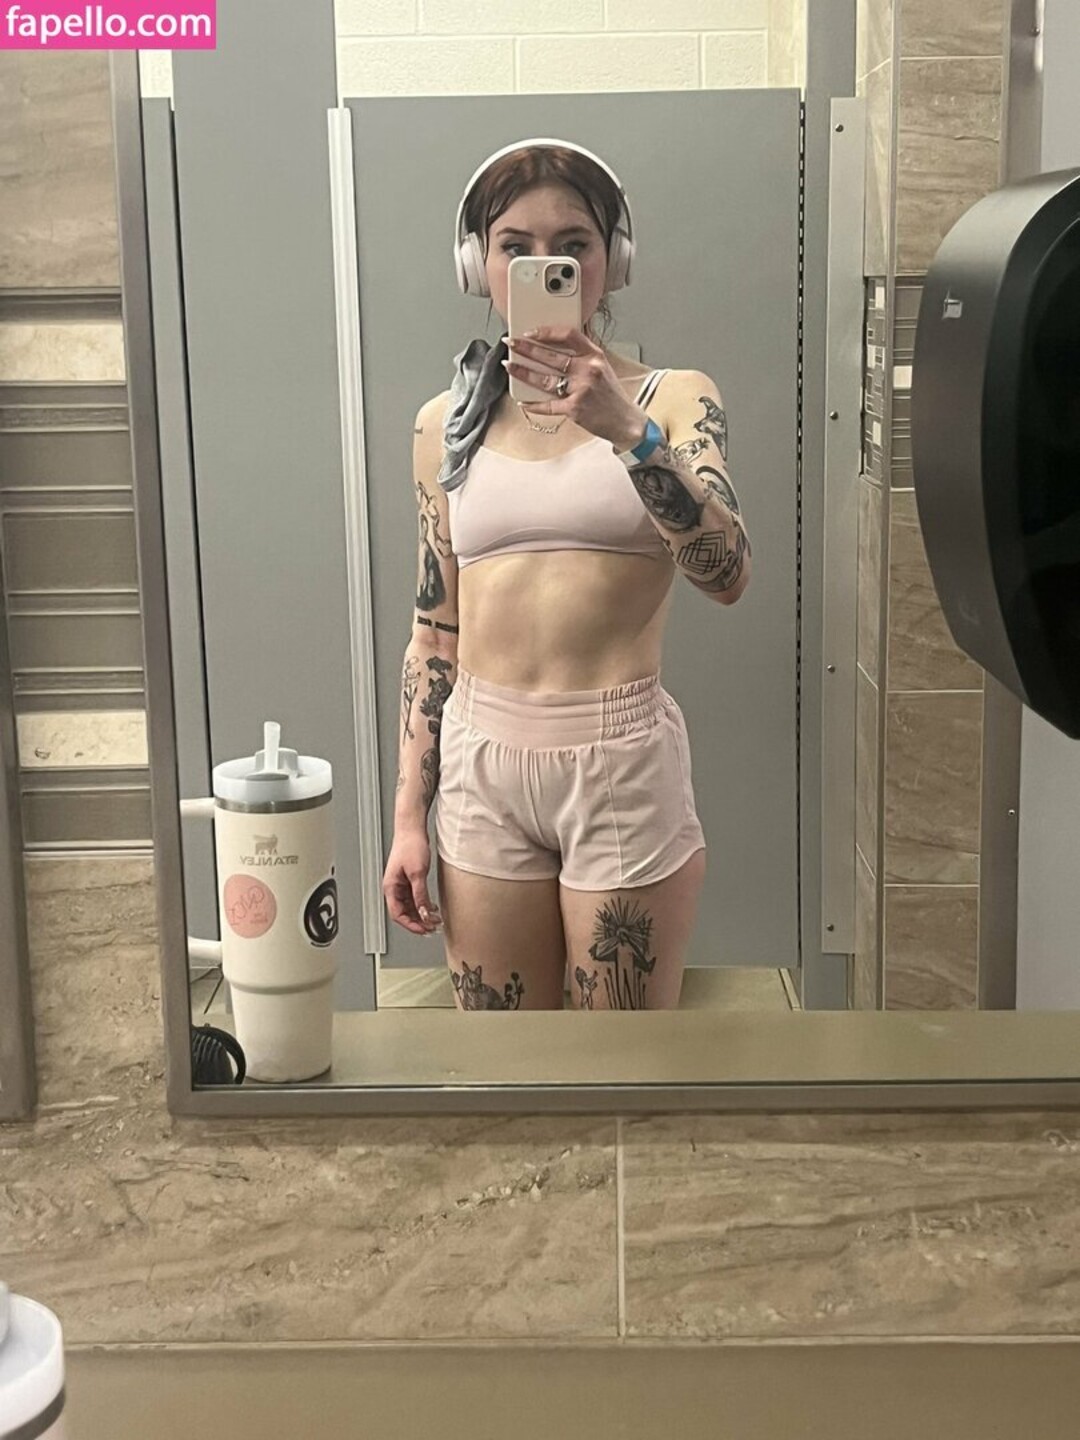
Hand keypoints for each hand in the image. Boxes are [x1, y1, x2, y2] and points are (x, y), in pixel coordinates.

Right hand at [382, 830, 442, 935]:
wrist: (412, 829)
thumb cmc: (410, 845)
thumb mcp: (417, 873)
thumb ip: (420, 894)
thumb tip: (424, 912)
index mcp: (391, 887)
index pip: (397, 914)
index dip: (410, 925)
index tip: (423, 930)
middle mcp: (394, 887)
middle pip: (404, 912)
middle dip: (418, 922)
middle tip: (432, 928)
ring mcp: (401, 884)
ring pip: (410, 906)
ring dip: (422, 914)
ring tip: (435, 920)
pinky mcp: (409, 879)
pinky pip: (415, 898)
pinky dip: (423, 904)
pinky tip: (432, 908)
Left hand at [504, 326, 647, 451]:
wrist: (625, 421)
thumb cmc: (611, 395)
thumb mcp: (603, 367)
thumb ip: (583, 356)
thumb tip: (555, 346)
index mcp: (595, 355)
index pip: (568, 335)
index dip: (546, 332)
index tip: (530, 331)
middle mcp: (589, 370)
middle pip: (551, 356)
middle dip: (526, 349)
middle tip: (511, 343)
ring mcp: (581, 389)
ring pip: (544, 379)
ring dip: (523, 372)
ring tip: (509, 366)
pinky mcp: (575, 409)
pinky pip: (548, 405)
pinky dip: (534, 404)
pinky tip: (523, 401)